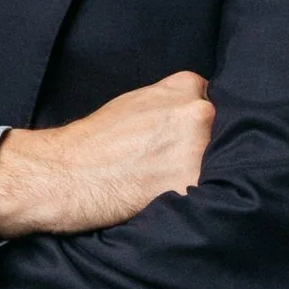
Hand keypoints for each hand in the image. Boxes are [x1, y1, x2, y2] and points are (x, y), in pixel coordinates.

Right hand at [0, 71, 211, 237]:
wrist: (64, 173)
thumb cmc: (92, 141)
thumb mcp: (133, 102)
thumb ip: (169, 102)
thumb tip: (196, 118)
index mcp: (184, 88)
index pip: (212, 103)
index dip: (198, 126)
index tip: (183, 140)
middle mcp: (198, 113)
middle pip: (223, 134)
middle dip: (204, 149)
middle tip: (172, 164)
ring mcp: (198, 149)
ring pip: (221, 165)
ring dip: (203, 175)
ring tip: (168, 182)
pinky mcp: (192, 185)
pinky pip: (208, 195)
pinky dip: (193, 200)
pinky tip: (170, 199)